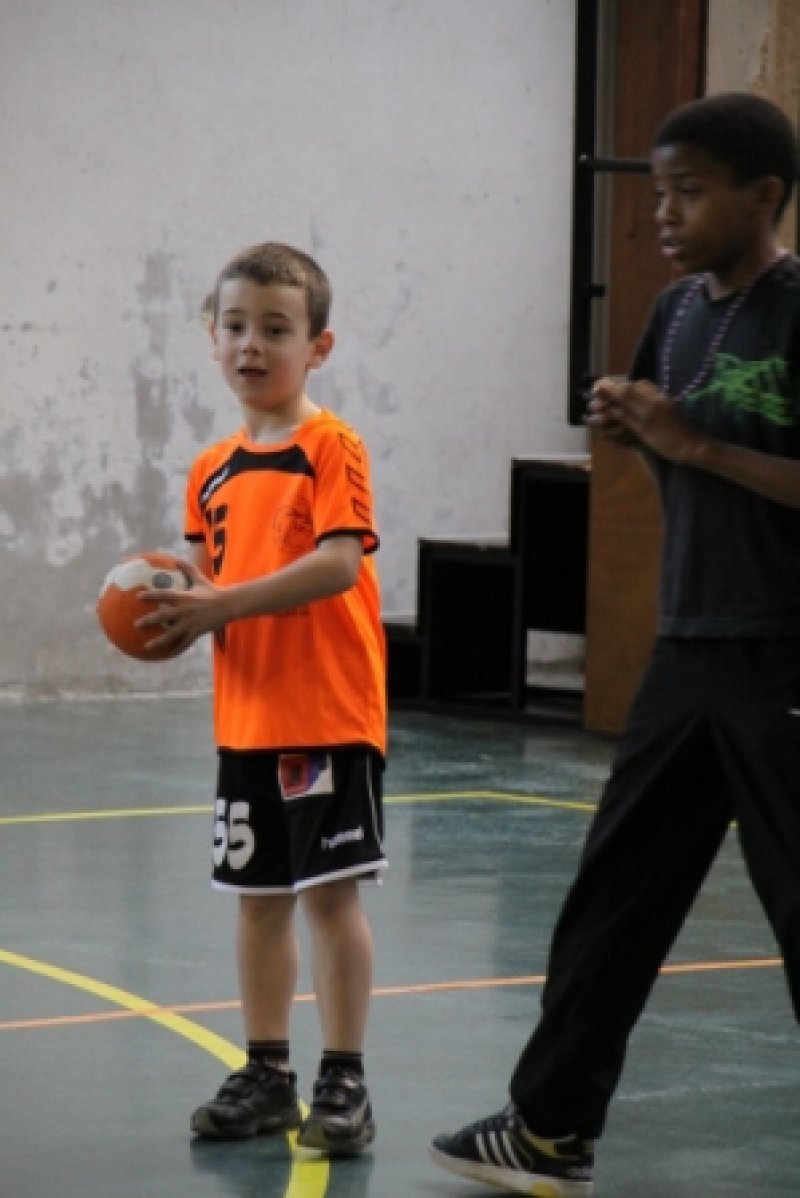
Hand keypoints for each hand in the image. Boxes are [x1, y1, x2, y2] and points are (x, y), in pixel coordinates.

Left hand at [135, 566, 229, 654]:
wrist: (228, 605)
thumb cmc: (212, 591)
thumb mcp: (200, 579)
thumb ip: (188, 569)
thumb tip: (176, 559)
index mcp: (184, 597)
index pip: (165, 595)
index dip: (152, 595)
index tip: (138, 596)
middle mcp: (185, 611)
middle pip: (164, 616)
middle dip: (149, 620)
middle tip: (136, 625)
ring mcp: (191, 623)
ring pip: (172, 634)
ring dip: (158, 641)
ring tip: (146, 646)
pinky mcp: (197, 632)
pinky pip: (184, 643)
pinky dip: (175, 649)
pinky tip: (166, 655)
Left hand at [587, 377, 707, 462]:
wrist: (692, 444)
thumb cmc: (682, 430)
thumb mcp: (670, 411)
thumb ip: (656, 403)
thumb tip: (642, 400)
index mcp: (661, 396)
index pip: (639, 384)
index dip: (622, 384)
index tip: (609, 385)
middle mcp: (654, 400)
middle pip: (627, 389)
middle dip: (609, 388)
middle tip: (595, 388)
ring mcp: (649, 413)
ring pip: (622, 401)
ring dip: (605, 402)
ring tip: (591, 405)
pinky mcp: (644, 427)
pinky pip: (623, 418)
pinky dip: (609, 416)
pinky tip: (598, 417)